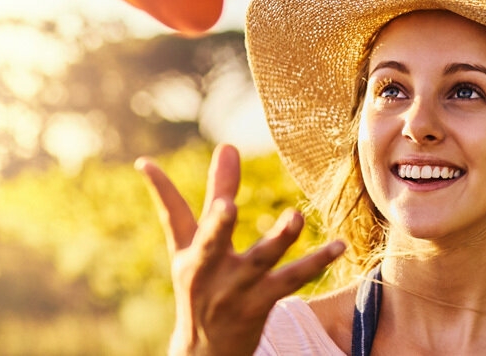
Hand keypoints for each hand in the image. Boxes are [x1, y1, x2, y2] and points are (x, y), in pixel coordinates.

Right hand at [136, 144, 346, 355]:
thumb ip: (205, 197)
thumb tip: (202, 150)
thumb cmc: (199, 286)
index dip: (160, 188)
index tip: (147, 162)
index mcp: (188, 252)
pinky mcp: (260, 303)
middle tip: (225, 206)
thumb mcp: (192, 248)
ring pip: (260, 261)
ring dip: (278, 239)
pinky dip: (316, 262)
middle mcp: (208, 269)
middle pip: (211, 240)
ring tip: (294, 217)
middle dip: (217, 223)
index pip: (172, 215)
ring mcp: (235, 289)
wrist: (206, 351)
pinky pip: (292, 280)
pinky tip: (338, 245)